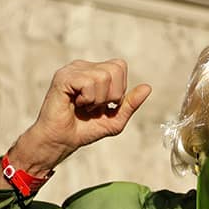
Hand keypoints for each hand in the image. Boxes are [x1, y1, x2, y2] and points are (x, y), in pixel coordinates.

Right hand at [0, 59, 151, 187]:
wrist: (60, 142)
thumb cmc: (83, 130)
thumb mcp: (114, 120)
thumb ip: (130, 104)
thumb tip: (148, 87)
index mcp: (94, 71)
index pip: (120, 66)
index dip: (119, 89)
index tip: (104, 105)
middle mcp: (83, 66)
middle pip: (116, 68)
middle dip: (111, 94)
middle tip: (94, 106)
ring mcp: (72, 70)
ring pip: (103, 76)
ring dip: (98, 99)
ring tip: (84, 107)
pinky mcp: (63, 77)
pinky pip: (89, 82)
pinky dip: (88, 98)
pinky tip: (76, 104)